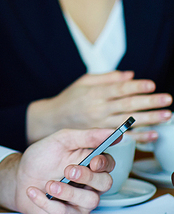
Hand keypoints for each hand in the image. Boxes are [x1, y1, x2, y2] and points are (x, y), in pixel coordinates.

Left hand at [0, 128, 114, 213]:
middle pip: (105, 183)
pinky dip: (48, 203)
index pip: (109, 163)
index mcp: (89, 162)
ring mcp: (81, 201)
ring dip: (67, 192)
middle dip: (88, 177)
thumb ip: (86, 136)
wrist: (19, 177)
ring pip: (90, 201)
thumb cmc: (42, 158)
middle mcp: (89, 183)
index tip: (93, 162)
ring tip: (49, 184)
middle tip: (68, 171)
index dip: (104, 163)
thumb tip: (110, 131)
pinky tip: (35, 191)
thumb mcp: (61, 140)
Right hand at [27, 71, 171, 143]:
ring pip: (129, 121)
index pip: (119, 88)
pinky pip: (123, 138)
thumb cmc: (69, 99)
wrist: (52, 120)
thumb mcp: (84, 82)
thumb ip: (108, 78)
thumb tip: (130, 75)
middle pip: (128, 104)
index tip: (151, 85)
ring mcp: (100, 124)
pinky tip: (153, 134)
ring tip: (166, 115)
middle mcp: (99, 109)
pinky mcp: (101, 137)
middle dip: (149, 102)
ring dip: (150, 119)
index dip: (136, 86)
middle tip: (166, 99)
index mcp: (95, 92)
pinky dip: (139, 137)